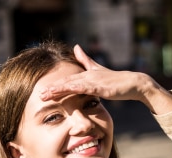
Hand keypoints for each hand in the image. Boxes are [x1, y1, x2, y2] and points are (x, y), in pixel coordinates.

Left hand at [40, 45, 171, 114]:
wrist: (133, 83)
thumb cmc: (114, 80)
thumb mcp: (97, 69)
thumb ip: (85, 60)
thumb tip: (76, 47)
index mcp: (85, 75)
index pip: (66, 81)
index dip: (54, 86)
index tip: (42, 91)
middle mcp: (87, 76)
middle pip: (66, 82)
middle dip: (52, 89)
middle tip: (39, 95)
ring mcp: (93, 80)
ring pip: (72, 85)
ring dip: (59, 90)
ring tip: (46, 95)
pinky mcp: (100, 86)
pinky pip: (85, 88)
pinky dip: (75, 89)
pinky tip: (67, 90)